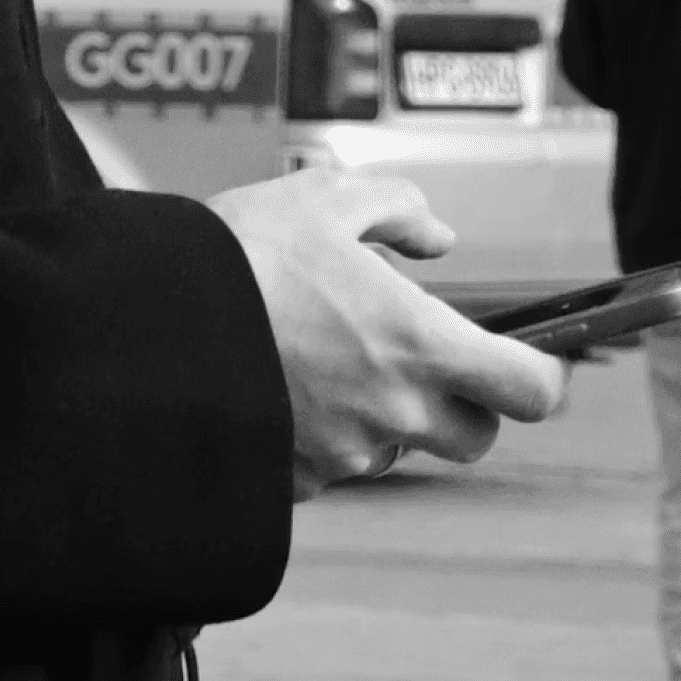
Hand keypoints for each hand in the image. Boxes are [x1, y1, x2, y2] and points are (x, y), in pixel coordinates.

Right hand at [207, 169, 571, 498]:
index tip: (531, 363)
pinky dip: (321, 436)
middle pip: (472, 440)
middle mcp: (392, 411)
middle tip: (425, 363)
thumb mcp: (326, 197)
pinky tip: (281, 387)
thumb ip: (399, 209)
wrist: (140, 327)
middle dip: (464, 407)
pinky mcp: (293, 483)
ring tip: (326, 360)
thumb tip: (438, 236)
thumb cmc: (240, 255)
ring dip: (382, 418)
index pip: (529, 393)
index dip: (541, 379)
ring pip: (394, 451)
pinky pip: (330, 469)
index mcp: (419, 343)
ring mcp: (342, 456)